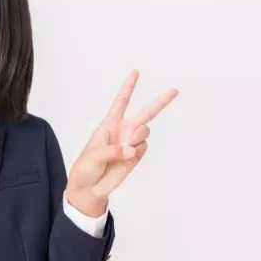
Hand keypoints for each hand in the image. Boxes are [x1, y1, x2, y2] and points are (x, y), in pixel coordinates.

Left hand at [66, 69, 178, 216]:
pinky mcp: (136, 157)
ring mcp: (131, 144)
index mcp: (108, 125)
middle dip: (160, 102)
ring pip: (145, 131)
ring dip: (137, 136)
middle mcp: (122, 131)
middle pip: (145, 113)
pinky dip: (137, 151)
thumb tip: (131, 150)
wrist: (90, 188)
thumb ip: (112, 151)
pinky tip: (128, 156)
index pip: (120, 102)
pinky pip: (144, 148)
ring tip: (125, 148)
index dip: (128, 87)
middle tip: (174, 90)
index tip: (135, 72)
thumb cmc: (85, 168)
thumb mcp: (93, 155)